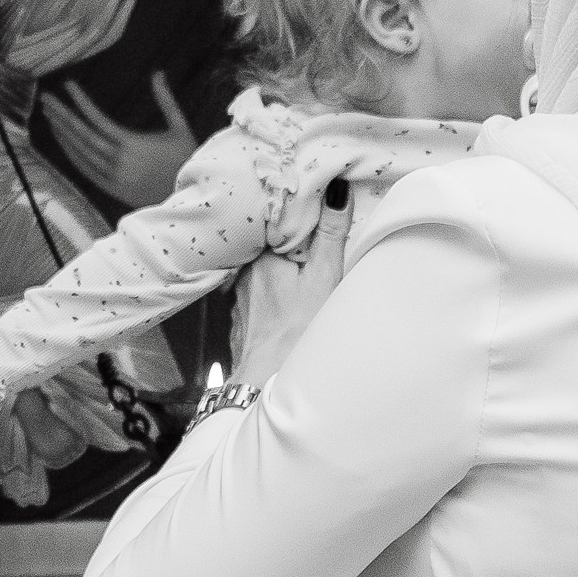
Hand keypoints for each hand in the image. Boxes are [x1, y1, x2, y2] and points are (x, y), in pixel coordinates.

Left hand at [44, 72, 196, 211]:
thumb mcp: (179, 126)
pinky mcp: (111, 188)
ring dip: (63, 133)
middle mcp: (117, 160)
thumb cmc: (186, 159)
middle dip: (62, 115)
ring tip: (50, 116)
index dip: (79, 101)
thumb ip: (165, 99)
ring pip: (80, 153)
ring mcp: (112, 176)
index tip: (67, 85)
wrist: (189, 196)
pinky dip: (71, 155)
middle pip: (82, 134)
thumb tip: (158, 73)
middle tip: (46, 99)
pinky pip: (85, 170)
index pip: (97, 118)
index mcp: (131, 143)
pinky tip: (62, 142)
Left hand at [228, 199, 350, 391]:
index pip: (280, 221)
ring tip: (303, 270)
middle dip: (292, 242)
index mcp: (261, 256)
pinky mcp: (243, 321)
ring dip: (281, 268)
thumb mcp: (323, 277)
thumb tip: (336, 190)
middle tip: (316, 239)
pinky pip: (259, 295)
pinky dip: (273, 292)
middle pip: (271, 246)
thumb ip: (330, 233)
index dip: (300, 213)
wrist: (265, 385)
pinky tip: (286, 301)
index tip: (318, 204)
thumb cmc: (297, 334)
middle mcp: (244, 273)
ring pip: (264, 271)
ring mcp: (241, 299)